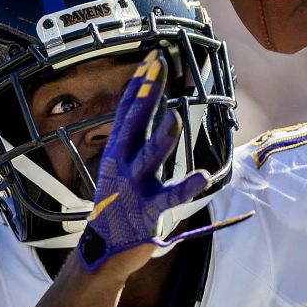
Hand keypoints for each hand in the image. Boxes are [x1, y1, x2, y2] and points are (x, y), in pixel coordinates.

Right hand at [76, 50, 250, 274]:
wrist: (102, 248)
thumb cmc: (117, 202)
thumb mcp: (120, 164)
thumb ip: (136, 137)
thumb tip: (154, 105)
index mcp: (117, 150)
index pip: (128, 109)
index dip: (141, 83)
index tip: (153, 57)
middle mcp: (122, 163)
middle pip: (136, 122)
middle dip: (147, 93)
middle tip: (159, 65)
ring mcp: (133, 186)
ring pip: (149, 157)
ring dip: (161, 137)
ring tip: (175, 117)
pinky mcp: (148, 209)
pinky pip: (170, 197)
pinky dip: (186, 187)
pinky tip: (204, 176)